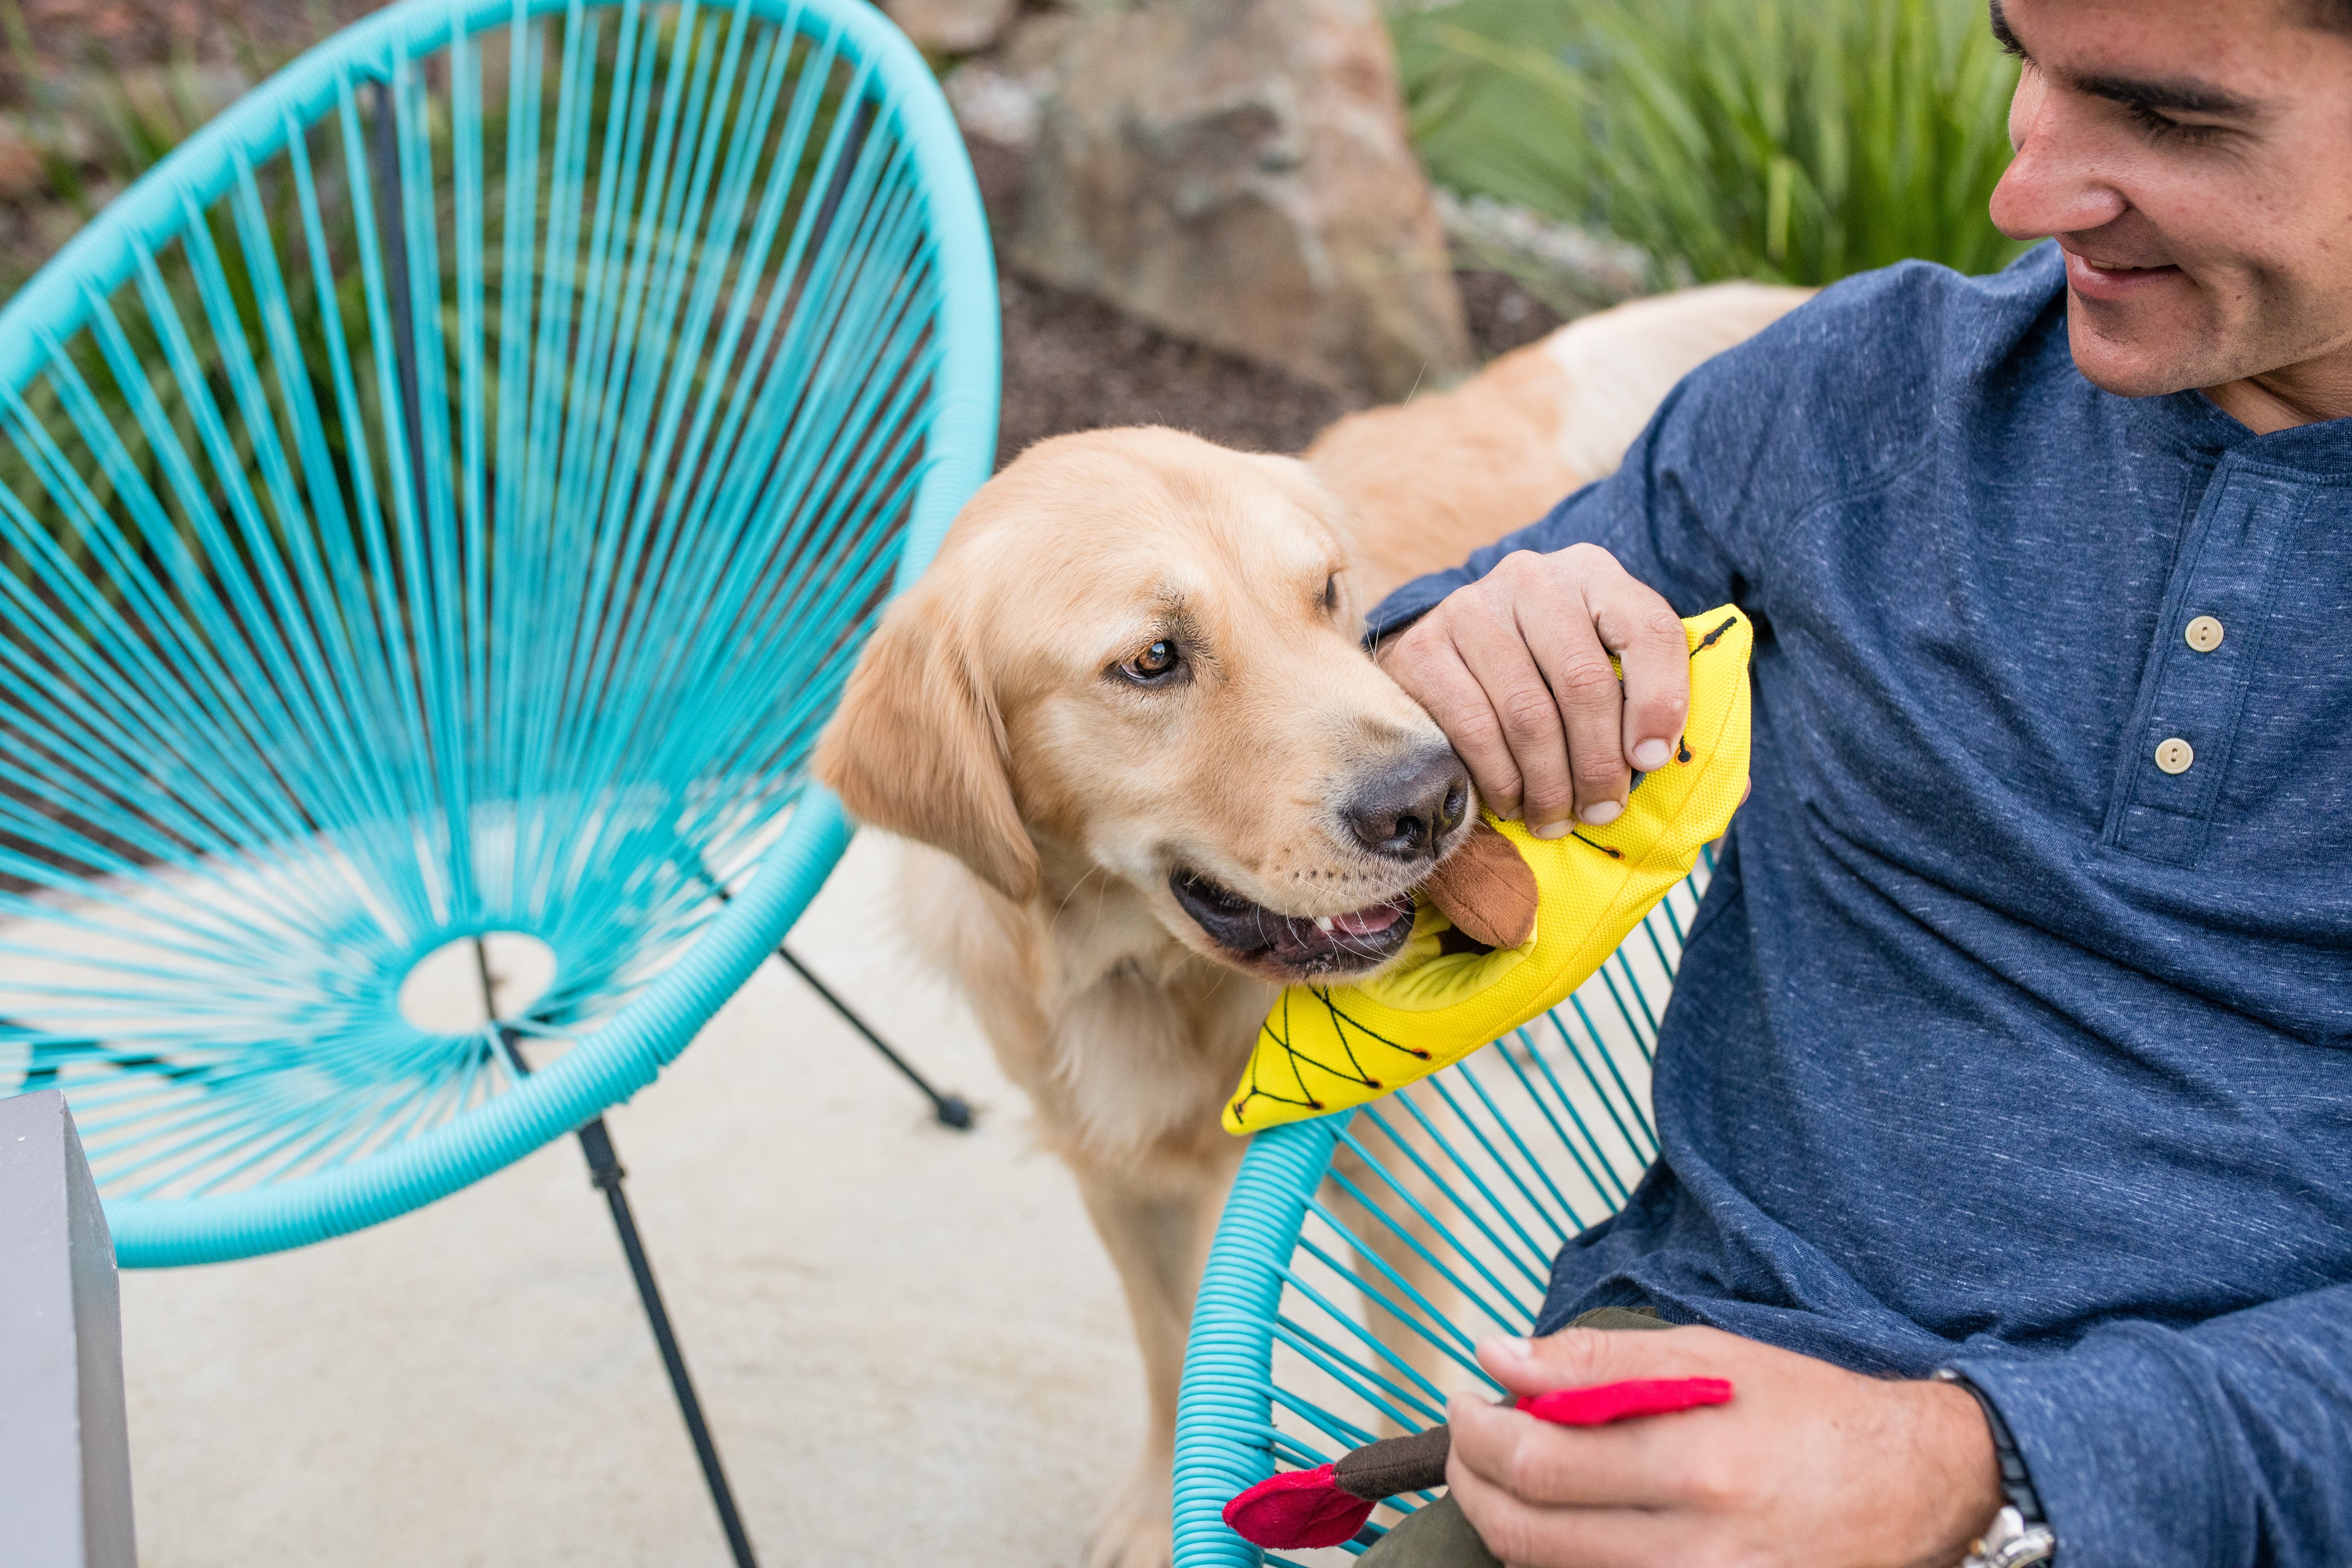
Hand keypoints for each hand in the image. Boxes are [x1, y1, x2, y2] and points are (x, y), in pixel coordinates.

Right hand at [1374, 547, 1689, 839]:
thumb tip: (1737, 791)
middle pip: (1585, 682)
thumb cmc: (1545, 674)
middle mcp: (1534, 579)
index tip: (1652, 763)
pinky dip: (1500, 779)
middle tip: (1602, 813)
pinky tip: (1512, 804)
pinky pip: (1473, 728)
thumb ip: (1663, 715)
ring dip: (1550, 783)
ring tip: (1558, 820)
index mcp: (1595, 574)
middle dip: (1600, 764)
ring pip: (1528, 713)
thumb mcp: (1608, 671)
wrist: (1444, 654)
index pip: (1648, 629)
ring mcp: (1473, 609)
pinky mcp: (1425, 649)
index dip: (1661, 703)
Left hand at [1446, 1325, 2001, 1567]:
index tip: (1464, 1402)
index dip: (1476, 1432)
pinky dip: (1560, 1559)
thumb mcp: (1708, 1356)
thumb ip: (1592, 1361)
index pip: (1537, 1461)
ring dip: (1509, 1521)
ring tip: (1511, 1471)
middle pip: (1529, 1533)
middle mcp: (1698, 1549)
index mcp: (1696, 1465)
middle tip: (1468, 1440)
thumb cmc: (1806, 1411)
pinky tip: (1563, 1516)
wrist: (1912, 1488)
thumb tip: (1496, 1356)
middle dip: (1474, 1480)